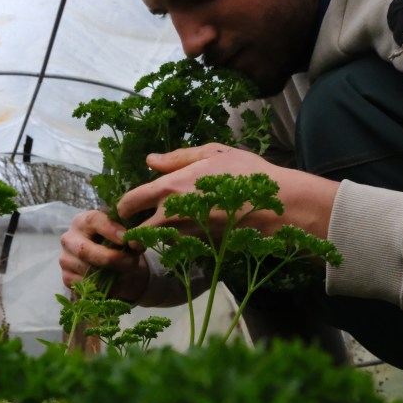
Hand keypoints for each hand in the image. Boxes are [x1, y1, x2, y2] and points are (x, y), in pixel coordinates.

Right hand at [59, 209, 148, 301]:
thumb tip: (136, 244)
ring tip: (126, 272)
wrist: (107, 261)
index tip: (126, 239)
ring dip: (110, 275)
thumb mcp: (122, 235)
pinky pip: (85, 285)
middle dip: (111, 258)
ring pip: (86, 270)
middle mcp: (69, 238)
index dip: (110, 229)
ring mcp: (65, 259)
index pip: (92, 220)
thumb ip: (128, 236)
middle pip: (85, 250)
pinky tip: (114, 282)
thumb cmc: (115, 243)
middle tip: (131, 262)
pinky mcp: (67, 277)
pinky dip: (102, 286)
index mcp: (82, 221)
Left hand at [117, 144, 338, 239]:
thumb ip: (177, 158)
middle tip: (137, 228)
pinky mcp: (202, 249)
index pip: (129, 203)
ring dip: (159, 236)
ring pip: (159, 240)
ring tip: (170, 225)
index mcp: (169, 187)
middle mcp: (172, 215)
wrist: (278, 207)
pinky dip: (182, 241)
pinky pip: (183, 246)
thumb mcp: (213, 154)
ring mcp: (187, 235)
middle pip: (137, 232)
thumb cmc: (247, 174)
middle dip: (133, 231)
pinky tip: (194, 230)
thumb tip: (151, 160)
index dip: (123, 207)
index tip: (126, 209)